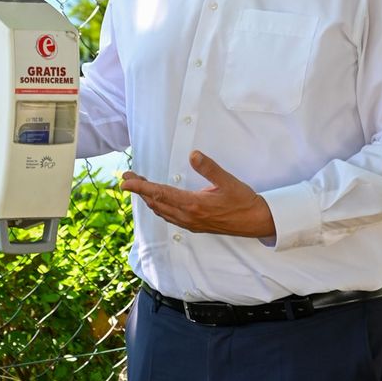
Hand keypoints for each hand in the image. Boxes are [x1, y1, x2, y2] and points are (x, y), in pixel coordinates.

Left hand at [121, 151, 275, 239]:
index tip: (126, 181)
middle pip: (156, 203)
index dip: (141, 187)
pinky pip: (170, 217)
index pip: (160, 193)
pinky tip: (159, 203)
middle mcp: (188, 216)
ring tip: (140, 187)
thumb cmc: (243, 201)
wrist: (256, 222)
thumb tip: (193, 154)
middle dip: (140, 190)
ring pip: (162, 211)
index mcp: (193, 204)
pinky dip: (159, 207)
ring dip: (148, 199)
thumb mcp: (228, 181)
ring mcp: (190, 223)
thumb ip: (209, 168)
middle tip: (127, 177)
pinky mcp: (195, 226)